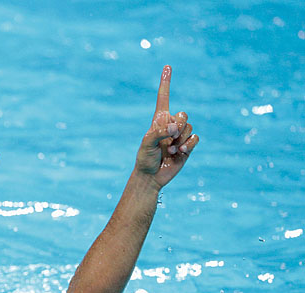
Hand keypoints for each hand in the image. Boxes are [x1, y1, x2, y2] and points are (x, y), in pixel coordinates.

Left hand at [135, 66, 199, 188]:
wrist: (151, 176)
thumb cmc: (145, 159)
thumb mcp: (147, 144)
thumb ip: (159, 132)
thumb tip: (175, 128)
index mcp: (158, 121)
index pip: (163, 98)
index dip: (165, 83)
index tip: (167, 67)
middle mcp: (170, 125)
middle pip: (183, 114)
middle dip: (178, 126)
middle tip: (169, 139)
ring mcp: (180, 135)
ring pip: (190, 127)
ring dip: (181, 138)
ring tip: (171, 149)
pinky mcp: (188, 145)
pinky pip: (196, 137)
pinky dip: (190, 143)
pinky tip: (181, 151)